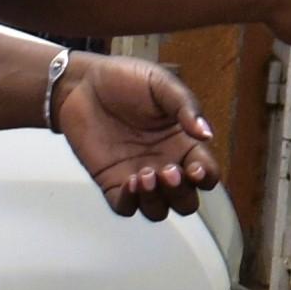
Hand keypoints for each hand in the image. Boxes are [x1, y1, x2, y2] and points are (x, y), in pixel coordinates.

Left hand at [53, 53, 219, 216]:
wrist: (83, 84)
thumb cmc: (125, 79)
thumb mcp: (162, 84)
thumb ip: (186, 107)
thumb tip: (207, 134)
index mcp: (183, 142)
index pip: (206, 173)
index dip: (206, 177)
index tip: (195, 168)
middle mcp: (164, 163)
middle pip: (185, 201)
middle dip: (181, 194)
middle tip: (168, 171)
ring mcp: (138, 176)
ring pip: (158, 210)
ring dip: (156, 201)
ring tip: (145, 175)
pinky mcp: (111, 182)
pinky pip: (125, 207)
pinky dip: (130, 202)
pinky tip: (128, 180)